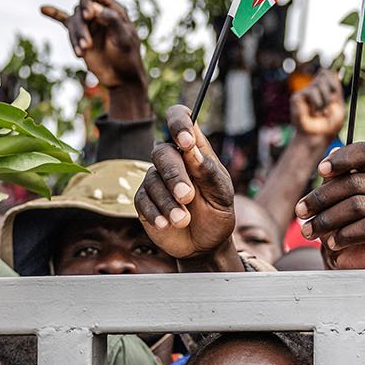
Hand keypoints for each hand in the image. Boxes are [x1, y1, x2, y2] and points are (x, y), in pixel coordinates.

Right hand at [41, 0, 147, 91]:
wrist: (122, 77)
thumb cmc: (128, 56)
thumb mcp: (124, 38)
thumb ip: (111, 20)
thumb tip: (93, 7)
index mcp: (112, 9)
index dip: (87, 1)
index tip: (88, 15)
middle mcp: (98, 13)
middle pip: (80, 9)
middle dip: (81, 27)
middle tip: (87, 45)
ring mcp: (88, 25)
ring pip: (73, 22)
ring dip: (76, 37)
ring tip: (82, 52)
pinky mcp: (80, 36)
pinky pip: (65, 22)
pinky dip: (54, 15)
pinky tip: (43, 9)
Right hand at [136, 104, 236, 259]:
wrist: (205, 245)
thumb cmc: (217, 214)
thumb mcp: (222, 196)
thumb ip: (208, 173)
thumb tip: (191, 150)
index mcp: (194, 150)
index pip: (181, 119)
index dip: (179, 123)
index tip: (186, 142)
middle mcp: (172, 161)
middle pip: (162, 152)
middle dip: (174, 175)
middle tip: (188, 196)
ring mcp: (156, 179)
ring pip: (152, 179)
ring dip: (168, 202)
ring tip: (183, 220)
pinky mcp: (144, 200)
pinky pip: (143, 200)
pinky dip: (156, 213)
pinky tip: (167, 225)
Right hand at [291, 69, 346, 139]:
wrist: (317, 138)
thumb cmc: (328, 126)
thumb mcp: (338, 106)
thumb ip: (337, 89)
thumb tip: (334, 73)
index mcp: (323, 90)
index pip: (327, 73)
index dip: (333, 80)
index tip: (336, 93)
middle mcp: (313, 89)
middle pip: (324, 73)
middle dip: (331, 88)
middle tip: (330, 103)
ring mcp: (304, 93)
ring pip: (319, 82)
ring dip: (325, 99)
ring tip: (322, 112)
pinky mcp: (297, 97)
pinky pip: (311, 92)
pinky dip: (317, 103)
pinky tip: (313, 113)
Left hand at [294, 143, 364, 270]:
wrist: (354, 262)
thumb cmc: (343, 227)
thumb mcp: (333, 201)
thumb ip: (334, 180)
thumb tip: (331, 154)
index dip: (343, 158)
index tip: (321, 170)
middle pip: (353, 182)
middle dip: (321, 198)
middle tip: (301, 212)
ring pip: (357, 206)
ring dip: (326, 219)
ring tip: (310, 231)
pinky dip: (343, 235)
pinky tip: (332, 243)